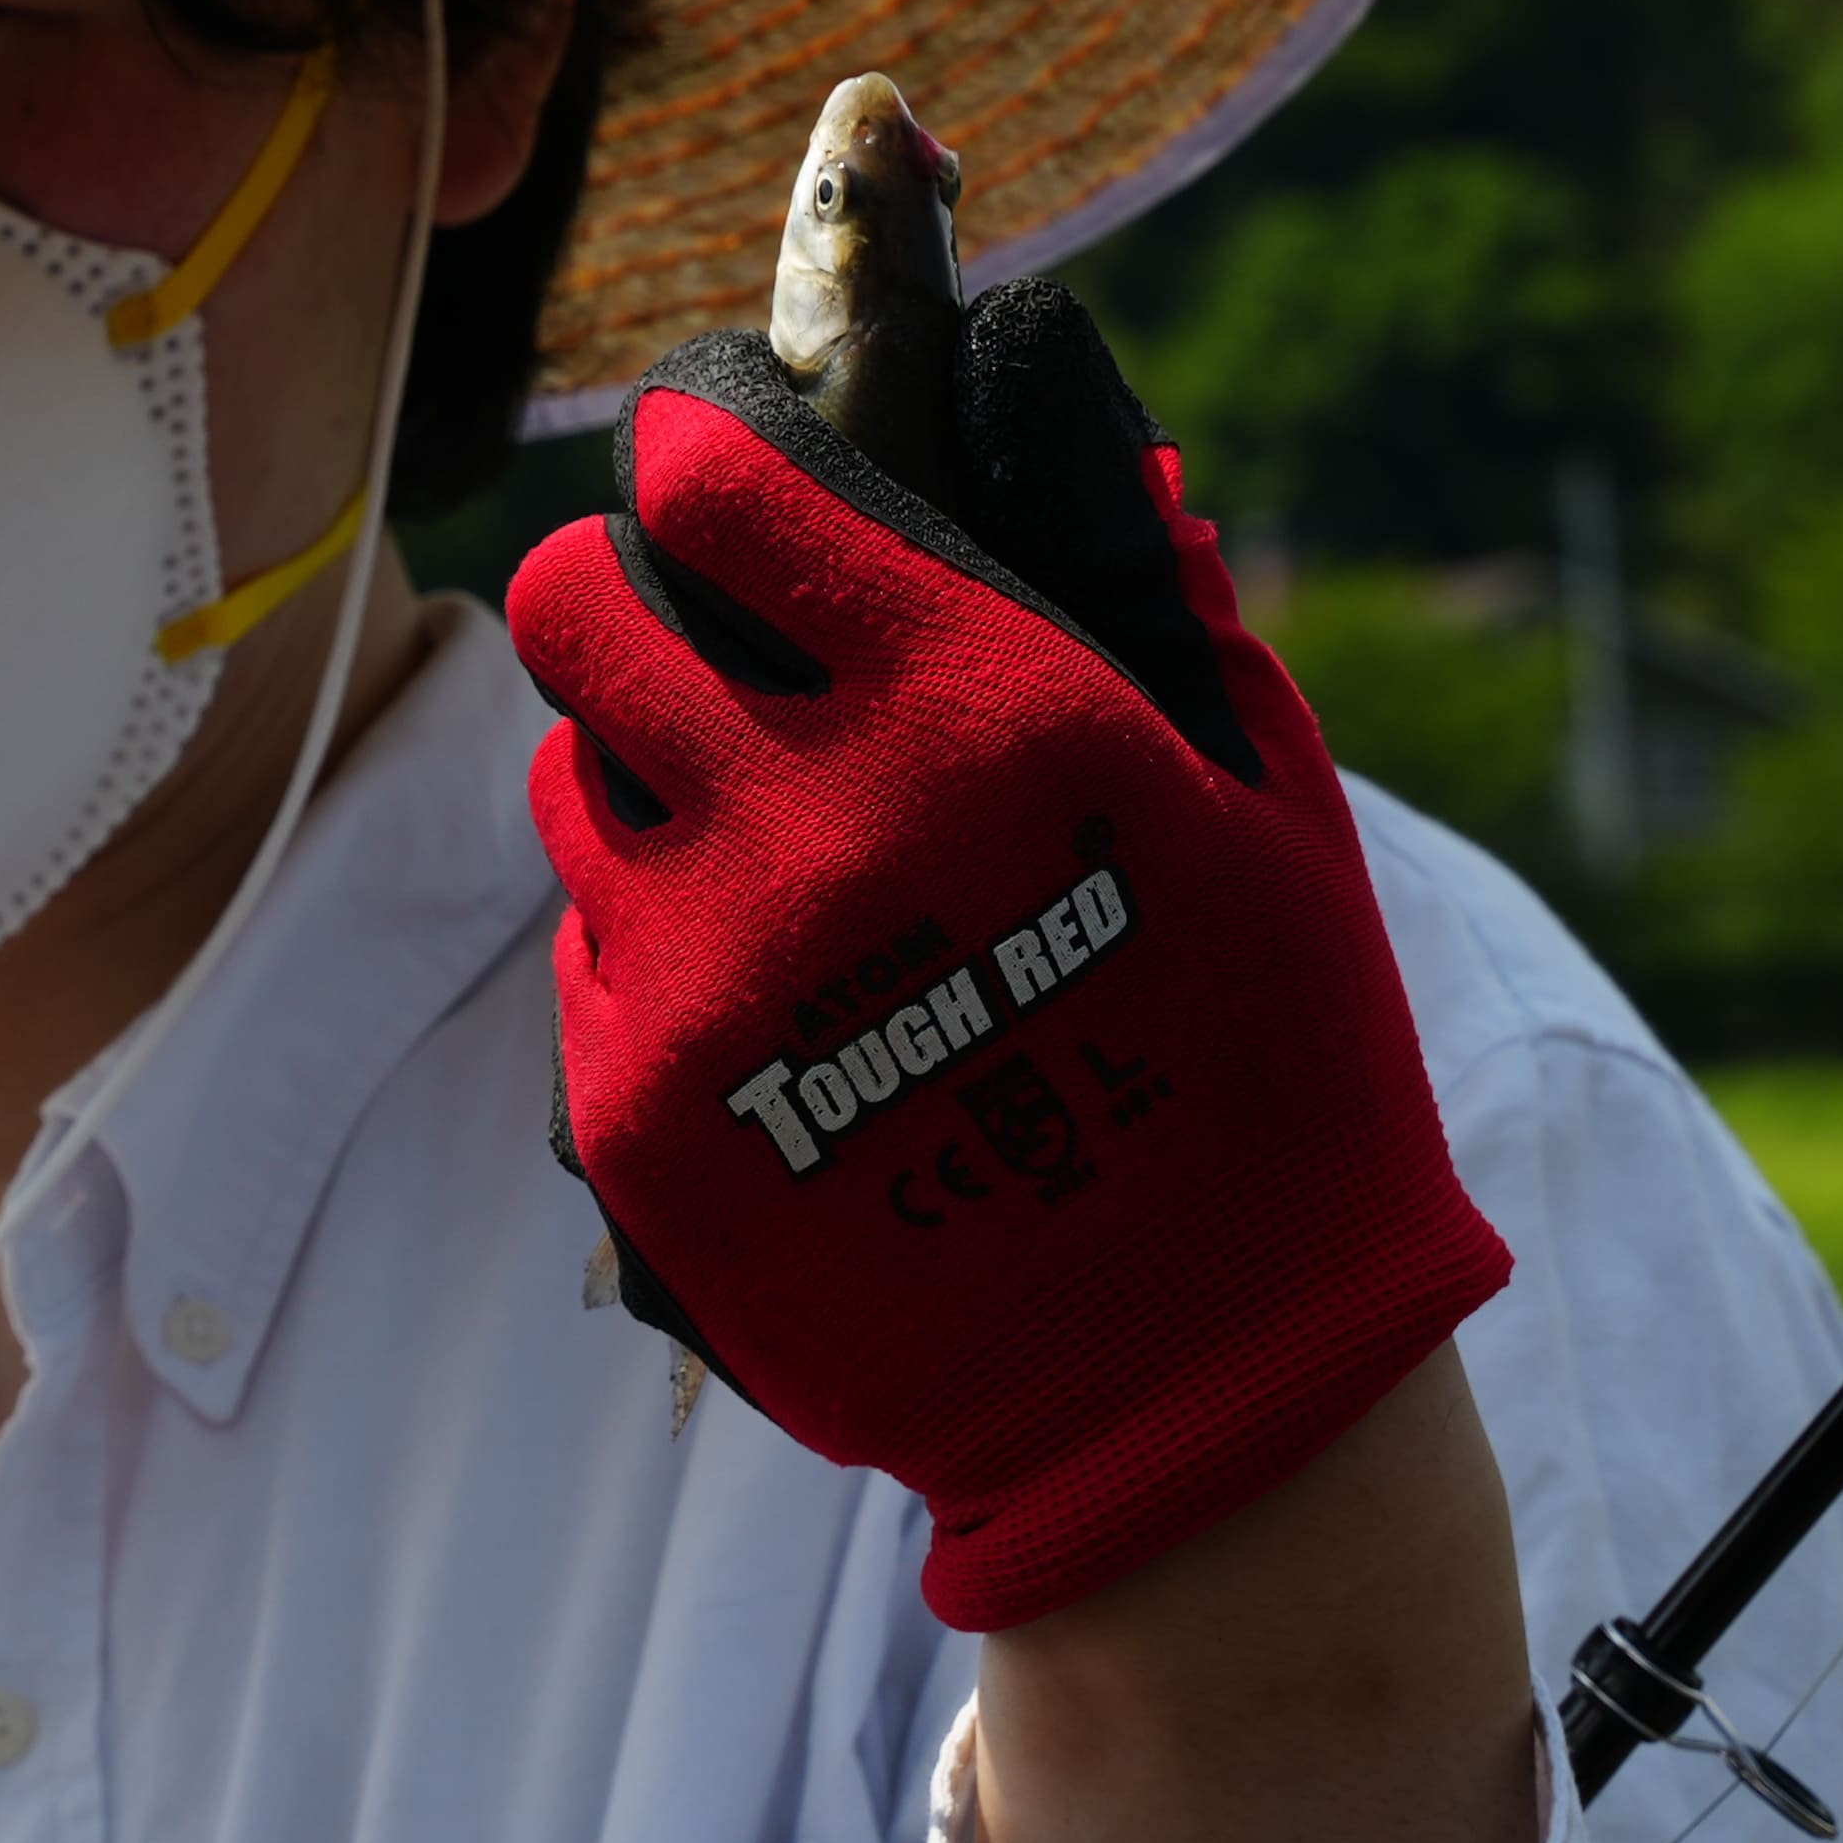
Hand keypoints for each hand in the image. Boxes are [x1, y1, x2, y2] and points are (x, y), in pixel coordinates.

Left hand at [505, 281, 1504, 1628]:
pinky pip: (590, 945)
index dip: (701, 450)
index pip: (725, 490)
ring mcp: (706, 972)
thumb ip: (1163, 611)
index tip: (711, 455)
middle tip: (683, 619)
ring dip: (638, 767)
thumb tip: (1099, 448)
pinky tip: (764, 982)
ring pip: (567, 773)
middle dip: (618, 585)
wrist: (1200, 1394)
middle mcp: (810, 824)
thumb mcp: (1271, 814)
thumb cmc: (1274, 1078)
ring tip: (746, 822)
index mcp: (976, 711)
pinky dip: (655, 935)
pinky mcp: (640, 1108)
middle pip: (576, 607)